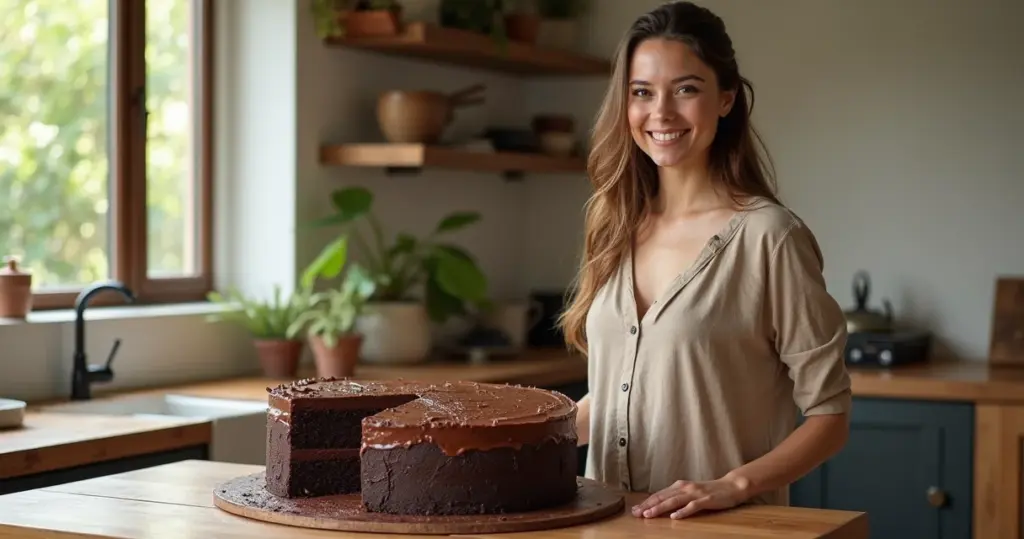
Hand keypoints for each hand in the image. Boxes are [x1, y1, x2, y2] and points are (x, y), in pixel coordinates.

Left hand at [631, 476, 749, 519]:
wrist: (731, 486)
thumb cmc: (709, 491)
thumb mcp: (690, 492)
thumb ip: (676, 497)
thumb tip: (660, 504)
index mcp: (679, 486)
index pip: (659, 494)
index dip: (646, 502)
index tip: (634, 510)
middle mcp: (685, 487)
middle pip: (663, 497)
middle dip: (648, 505)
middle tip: (635, 513)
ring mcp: (695, 493)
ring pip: (674, 501)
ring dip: (660, 508)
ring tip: (648, 515)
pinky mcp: (706, 499)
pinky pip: (692, 506)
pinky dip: (682, 512)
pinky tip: (674, 517)